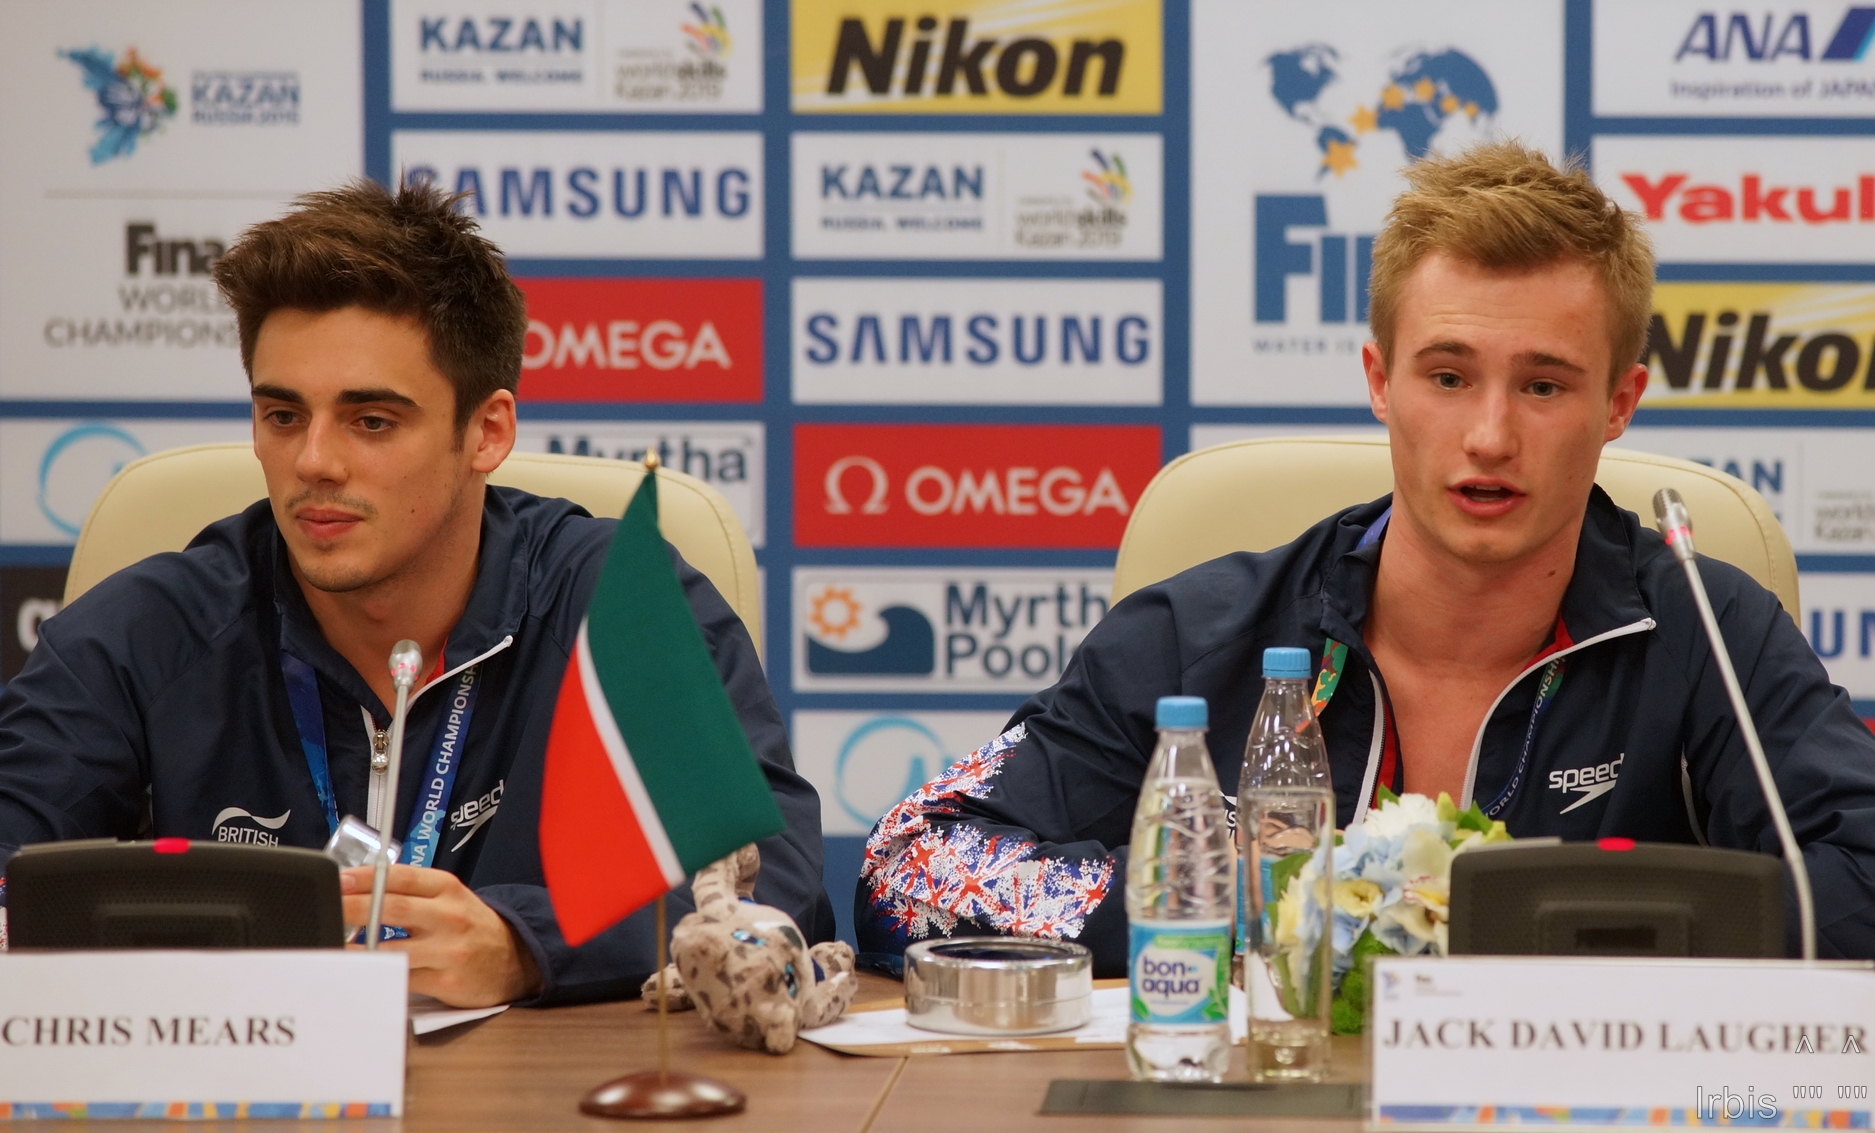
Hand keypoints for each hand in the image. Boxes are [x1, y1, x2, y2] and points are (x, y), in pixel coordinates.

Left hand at [342, 865, 542, 1007]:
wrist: (516, 959)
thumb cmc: (470, 926)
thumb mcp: (449, 898)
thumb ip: (412, 892)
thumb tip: (357, 889)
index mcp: (447, 889)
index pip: (402, 877)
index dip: (366, 877)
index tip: (337, 880)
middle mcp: (449, 916)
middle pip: (393, 908)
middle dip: (353, 908)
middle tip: (326, 909)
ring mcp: (448, 950)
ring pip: (394, 949)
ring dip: (357, 950)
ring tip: (332, 947)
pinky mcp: (446, 982)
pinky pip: (402, 979)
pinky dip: (376, 975)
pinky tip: (359, 971)